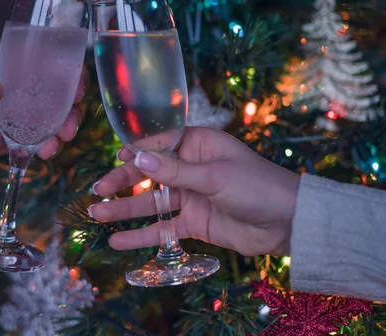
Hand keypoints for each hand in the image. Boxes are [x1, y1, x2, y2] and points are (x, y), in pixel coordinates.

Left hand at [0, 36, 86, 158]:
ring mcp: (5, 119)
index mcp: (14, 64)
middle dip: (66, 119)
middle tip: (66, 129)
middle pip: (53, 107)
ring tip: (47, 148)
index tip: (78, 92)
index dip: (71, 80)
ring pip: (36, 132)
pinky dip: (5, 146)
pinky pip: (5, 147)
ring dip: (46, 140)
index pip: (53, 70)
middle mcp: (17, 93)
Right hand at [90, 127, 299, 256]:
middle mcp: (191, 168)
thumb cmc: (256, 186)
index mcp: (198, 145)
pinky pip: (163, 228)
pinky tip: (118, 241)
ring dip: (125, 210)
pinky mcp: (194, 222)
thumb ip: (174, 170)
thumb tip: (136, 157)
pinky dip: (142, 235)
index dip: (134, 152)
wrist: (288, 223)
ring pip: (151, 203)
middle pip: (149, 174)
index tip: (113, 159)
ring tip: (97, 215)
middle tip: (97, 191)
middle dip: (122, 183)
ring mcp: (191, 196)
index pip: (158, 144)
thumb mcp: (214, 175)